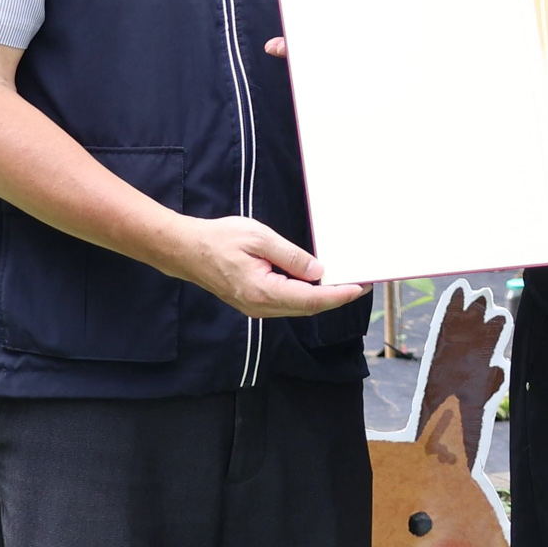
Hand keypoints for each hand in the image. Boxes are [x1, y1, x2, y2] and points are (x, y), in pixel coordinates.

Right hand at [160, 214, 366, 317]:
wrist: (186, 249)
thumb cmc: (220, 238)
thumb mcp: (259, 238)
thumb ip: (291, 257)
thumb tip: (319, 272)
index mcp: (264, 291)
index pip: (311, 299)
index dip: (339, 295)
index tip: (361, 287)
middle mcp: (261, 307)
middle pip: (308, 308)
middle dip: (337, 297)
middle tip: (362, 283)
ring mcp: (256, 308)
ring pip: (298, 308)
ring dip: (322, 298)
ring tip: (345, 283)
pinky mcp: (253, 303)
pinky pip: (286, 304)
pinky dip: (305, 296)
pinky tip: (316, 284)